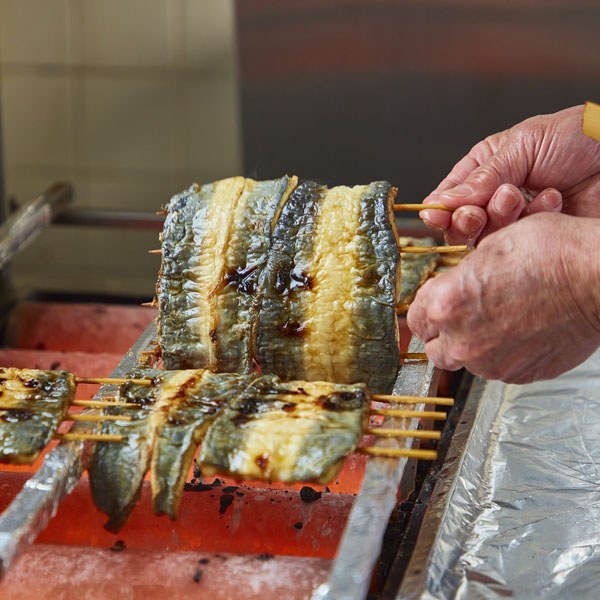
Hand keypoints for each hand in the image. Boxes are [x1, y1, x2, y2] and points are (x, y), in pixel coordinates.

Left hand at [407, 213, 599, 382]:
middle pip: (435, 347)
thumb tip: (454, 286)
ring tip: (497, 321)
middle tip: (464, 315)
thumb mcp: (490, 246)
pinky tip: (518, 332)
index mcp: (446, 305)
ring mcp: (491, 363)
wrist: (597, 278)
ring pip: (465, 361)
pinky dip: (501, 354)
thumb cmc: (551, 254)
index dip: (426, 309)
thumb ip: (460, 276)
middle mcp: (463, 341)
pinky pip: (497, 367)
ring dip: (472, 345)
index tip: (435, 304)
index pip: (414, 318)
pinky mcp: (519, 375)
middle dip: (444, 332)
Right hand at [420, 105, 599, 244]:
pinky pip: (517, 244)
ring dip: (500, 218)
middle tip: (477, 212)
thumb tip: (445, 201)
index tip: (436, 215)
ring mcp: (517, 220)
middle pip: (461, 223)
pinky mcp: (538, 239)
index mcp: (485, 167)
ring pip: (486, 237)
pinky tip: (552, 202)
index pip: (448, 195)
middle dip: (466, 219)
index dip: (439, 208)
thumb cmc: (581, 138)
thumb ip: (483, 176)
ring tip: (519, 198)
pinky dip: (532, 223)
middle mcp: (495, 196)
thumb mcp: (524, 144)